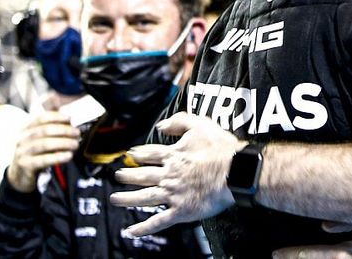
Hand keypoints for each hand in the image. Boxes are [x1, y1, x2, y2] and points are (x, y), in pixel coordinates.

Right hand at [6, 111, 79, 192]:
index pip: (41, 118)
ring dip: (63, 143)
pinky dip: (58, 157)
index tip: (70, 119)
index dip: (57, 117)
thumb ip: (52, 131)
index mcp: (26, 130)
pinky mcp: (25, 165)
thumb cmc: (34, 156)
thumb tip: (70, 123)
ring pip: (45, 144)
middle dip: (64, 130)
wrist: (19, 177)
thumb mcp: (40, 141)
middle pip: (45, 130)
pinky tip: (68, 156)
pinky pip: (43, 160)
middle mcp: (22, 139)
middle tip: (77, 133)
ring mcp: (22, 152)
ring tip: (75, 144)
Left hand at [110, 112, 244, 235]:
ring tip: (115, 199)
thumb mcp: (200, 124)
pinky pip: (159, 221)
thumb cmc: (221, 149)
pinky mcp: (181, 211)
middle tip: (118, 176)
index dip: (138, 154)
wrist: (235, 172)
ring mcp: (173, 194)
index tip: (130, 155)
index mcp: (173, 156)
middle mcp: (169, 175)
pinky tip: (132, 231)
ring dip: (128, 199)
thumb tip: (161, 125)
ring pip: (144, 198)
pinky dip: (144, 227)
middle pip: (143, 176)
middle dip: (128, 176)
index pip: (150, 154)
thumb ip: (179, 121)